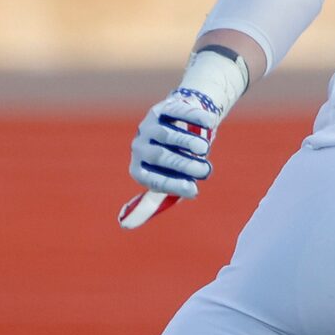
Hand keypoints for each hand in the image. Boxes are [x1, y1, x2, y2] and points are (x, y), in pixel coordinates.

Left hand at [121, 50, 247, 225]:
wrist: (184, 129)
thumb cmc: (176, 164)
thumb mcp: (164, 182)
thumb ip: (149, 203)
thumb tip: (125, 226)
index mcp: (139, 169)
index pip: (152, 179)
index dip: (173, 185)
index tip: (194, 191)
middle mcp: (140, 147)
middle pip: (160, 156)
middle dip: (183, 164)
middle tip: (205, 171)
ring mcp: (150, 125)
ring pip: (167, 134)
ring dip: (186, 142)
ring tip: (204, 150)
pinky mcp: (164, 108)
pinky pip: (178, 112)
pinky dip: (194, 118)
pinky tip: (209, 123)